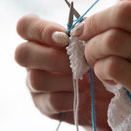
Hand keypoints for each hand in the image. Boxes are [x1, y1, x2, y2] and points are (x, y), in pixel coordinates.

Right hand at [14, 15, 130, 130]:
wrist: (109, 92)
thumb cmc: (97, 59)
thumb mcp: (93, 41)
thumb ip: (82, 33)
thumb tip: (75, 31)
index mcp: (40, 38)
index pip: (25, 26)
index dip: (40, 30)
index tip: (64, 38)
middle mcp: (32, 60)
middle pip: (22, 54)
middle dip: (52, 58)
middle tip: (78, 63)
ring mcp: (34, 84)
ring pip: (36, 79)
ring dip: (66, 79)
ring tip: (85, 80)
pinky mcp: (44, 105)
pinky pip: (52, 100)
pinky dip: (72, 96)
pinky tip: (84, 95)